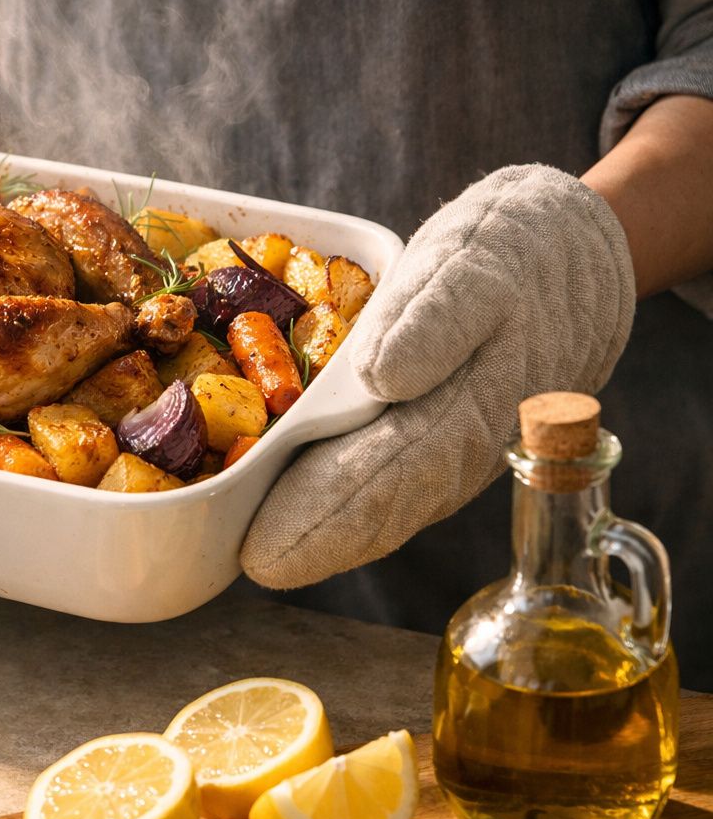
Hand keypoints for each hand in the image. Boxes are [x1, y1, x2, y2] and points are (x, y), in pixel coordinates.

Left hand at [241, 165, 635, 587]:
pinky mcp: (443, 436)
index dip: (323, 519)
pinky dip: (348, 503)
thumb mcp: (479, 261)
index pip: (386, 479)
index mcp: (471, 407)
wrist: (574, 252)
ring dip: (327, 533)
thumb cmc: (518, 250)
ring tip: (259, 554)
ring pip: (388, 505)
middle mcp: (463, 446)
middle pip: (381, 509)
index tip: (266, 554)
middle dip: (313, 541)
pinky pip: (393, 481)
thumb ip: (437, 318)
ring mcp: (455, 448)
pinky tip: (302, 514)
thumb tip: (382, 376)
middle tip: (244, 569)